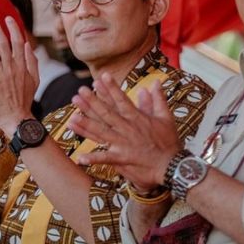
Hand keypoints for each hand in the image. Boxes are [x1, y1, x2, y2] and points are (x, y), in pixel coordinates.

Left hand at [0, 15, 38, 136]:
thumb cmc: (24, 101)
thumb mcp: (34, 80)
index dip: (13, 29)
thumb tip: (28, 46)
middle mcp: (12, 67)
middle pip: (2, 42)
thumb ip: (31, 62)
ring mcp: (0, 74)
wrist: (17, 119)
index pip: (18, 41)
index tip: (7, 19)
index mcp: (22, 65)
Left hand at [66, 74, 181, 190]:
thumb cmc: (169, 142)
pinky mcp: (122, 159)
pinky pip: (104, 158)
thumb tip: (154, 82)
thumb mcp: (166, 117)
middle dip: (92, 102)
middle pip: (106, 113)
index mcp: (137, 118)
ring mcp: (123, 144)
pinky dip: (92, 158)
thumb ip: (158, 99)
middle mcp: (127, 129)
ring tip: (71, 119)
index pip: (122, 100)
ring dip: (85, 126)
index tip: (101, 77)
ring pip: (101, 132)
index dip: (111, 88)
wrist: (173, 166)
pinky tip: (79, 158)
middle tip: (79, 92)